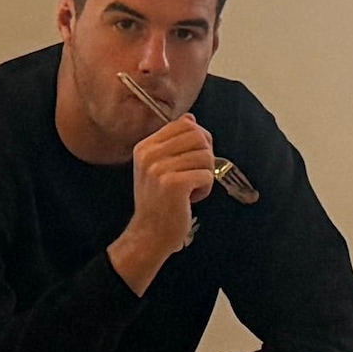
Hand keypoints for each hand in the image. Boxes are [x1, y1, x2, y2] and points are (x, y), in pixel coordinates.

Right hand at [109, 115, 223, 287]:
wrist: (150, 233)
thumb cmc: (160, 201)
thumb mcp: (160, 167)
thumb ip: (174, 143)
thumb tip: (190, 118)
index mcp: (145, 146)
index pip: (185, 124)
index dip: (200, 138)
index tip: (195, 158)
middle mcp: (149, 154)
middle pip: (198, 137)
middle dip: (206, 156)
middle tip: (196, 175)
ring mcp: (159, 168)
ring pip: (206, 156)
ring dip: (205, 175)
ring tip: (190, 189)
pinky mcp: (173, 183)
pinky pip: (207, 174)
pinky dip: (206, 188)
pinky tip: (191, 199)